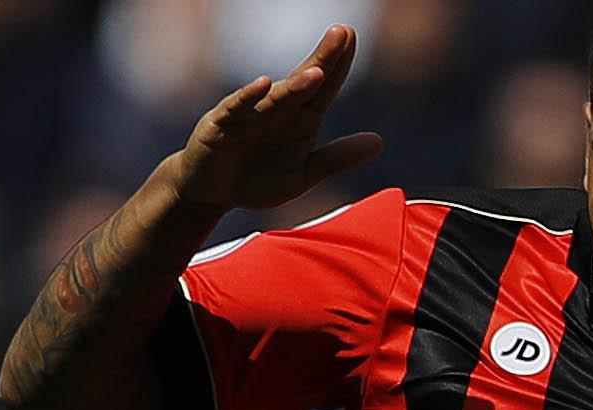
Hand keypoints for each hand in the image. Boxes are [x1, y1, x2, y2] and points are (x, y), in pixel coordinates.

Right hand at [167, 25, 382, 214]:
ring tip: (317, 71)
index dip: (338, 65)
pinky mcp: (220, 126)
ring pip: (275, 98)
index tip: (352, 37)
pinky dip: (248, 98)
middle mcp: (276, 111)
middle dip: (322, 59)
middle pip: (303, 83)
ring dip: (295, 85)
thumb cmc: (257, 178)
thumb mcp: (303, 174)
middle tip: (342, 33)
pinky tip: (263, 84)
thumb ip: (337, 158)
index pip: (323, 88)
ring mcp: (248, 116)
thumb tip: (379, 142)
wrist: (213, 193)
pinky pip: (235, 109)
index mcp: (299, 119)